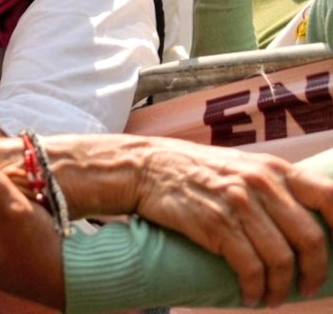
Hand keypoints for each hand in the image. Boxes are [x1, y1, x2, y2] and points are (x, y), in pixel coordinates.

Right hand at [128, 135, 332, 306]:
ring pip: (282, 260)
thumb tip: (311, 220)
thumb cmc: (199, 171)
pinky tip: (251, 296)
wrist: (149, 167)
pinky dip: (256, 290)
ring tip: (272, 297)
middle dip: (315, 273)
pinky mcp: (217, 223)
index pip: (330, 197)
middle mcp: (262, 183)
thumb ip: (275, 187)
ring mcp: (239, 203)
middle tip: (308, 288)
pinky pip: (251, 269)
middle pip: (311, 239)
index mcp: (275, 169)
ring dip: (281, 289)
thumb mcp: (244, 167)